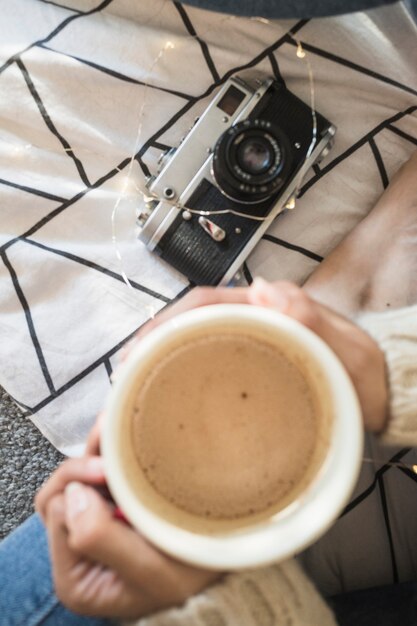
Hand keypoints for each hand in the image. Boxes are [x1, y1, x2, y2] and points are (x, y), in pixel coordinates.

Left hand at [35, 457, 220, 618]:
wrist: (222, 557)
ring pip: (73, 476)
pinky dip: (104, 449)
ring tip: (119, 441)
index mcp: (76, 576)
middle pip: (58, 492)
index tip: (122, 497)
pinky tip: (121, 435)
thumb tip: (73, 492)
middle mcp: (76, 548)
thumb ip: (99, 538)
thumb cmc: (188, 573)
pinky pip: (93, 466)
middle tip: (116, 463)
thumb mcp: (149, 569)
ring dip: (95, 456)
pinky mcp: (110, 501)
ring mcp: (91, 522)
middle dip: (85, 471)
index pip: (57, 515)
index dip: (84, 497)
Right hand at [126, 279, 387, 431]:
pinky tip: (169, 391)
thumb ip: (312, 319)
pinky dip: (184, 372)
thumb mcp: (346, 347)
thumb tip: (265, 290)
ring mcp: (251, 340)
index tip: (139, 346)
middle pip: (190, 320)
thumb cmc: (364, 370)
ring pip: (195, 339)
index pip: (205, 302)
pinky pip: (209, 360)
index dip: (166, 322)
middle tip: (126, 371)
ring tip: (136, 383)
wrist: (380, 391)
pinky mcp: (251, 364)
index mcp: (269, 306)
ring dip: (163, 356)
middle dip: (153, 339)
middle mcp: (255, 318)